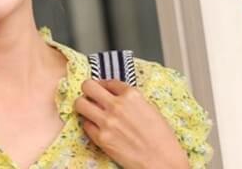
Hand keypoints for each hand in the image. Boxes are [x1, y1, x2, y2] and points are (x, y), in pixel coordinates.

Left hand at [74, 79, 188, 168]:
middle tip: (91, 95)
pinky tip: (96, 127)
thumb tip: (118, 97)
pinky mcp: (101, 138)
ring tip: (89, 110)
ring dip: (83, 105)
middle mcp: (117, 105)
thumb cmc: (162, 138)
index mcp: (132, 95)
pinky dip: (89, 124)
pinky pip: (85, 124)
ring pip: (80, 103)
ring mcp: (107, 122)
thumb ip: (132, 100)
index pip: (109, 82)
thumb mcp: (150, 109)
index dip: (105, 85)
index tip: (103, 89)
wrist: (162, 161)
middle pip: (88, 86)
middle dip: (88, 90)